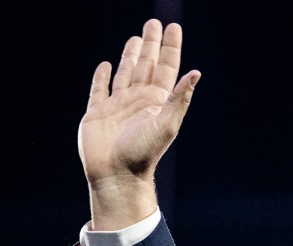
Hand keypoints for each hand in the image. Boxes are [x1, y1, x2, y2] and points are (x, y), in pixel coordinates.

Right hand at [78, 19, 199, 229]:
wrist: (116, 176)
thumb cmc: (143, 153)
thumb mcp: (166, 124)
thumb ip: (179, 99)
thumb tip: (196, 73)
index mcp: (156, 101)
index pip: (166, 67)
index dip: (170, 46)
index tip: (173, 26)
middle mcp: (138, 100)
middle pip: (146, 65)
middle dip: (151, 44)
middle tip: (153, 23)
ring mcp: (117, 106)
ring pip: (125, 73)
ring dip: (130, 56)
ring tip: (135, 39)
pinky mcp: (96, 114)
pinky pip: (99, 90)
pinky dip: (102, 77)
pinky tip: (106, 66)